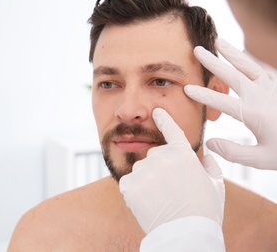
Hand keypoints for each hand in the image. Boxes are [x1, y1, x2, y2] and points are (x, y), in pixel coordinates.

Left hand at [119, 108, 224, 233]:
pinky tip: (147, 203)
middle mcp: (160, 156)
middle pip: (154, 156)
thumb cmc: (204, 210)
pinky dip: (135, 191)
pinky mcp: (129, 185)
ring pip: (141, 170)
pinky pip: (129, 183)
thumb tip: (207, 156)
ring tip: (159, 199)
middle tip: (170, 190)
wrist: (186, 234)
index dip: (164, 119)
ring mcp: (143, 170)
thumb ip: (210, 166)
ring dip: (147, 180)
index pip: (171, 130)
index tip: (157, 111)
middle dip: (159, 168)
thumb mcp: (215, 185)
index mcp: (182, 153)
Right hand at [185, 39, 276, 169]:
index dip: (203, 95)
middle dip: (213, 63)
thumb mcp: (261, 159)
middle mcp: (262, 97)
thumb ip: (233, 152)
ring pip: (249, 67)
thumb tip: (210, 142)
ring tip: (219, 41)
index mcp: (254, 114)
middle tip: (197, 50)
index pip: (222, 102)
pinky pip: (263, 70)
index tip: (187, 89)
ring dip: (232, 53)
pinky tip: (242, 55)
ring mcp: (273, 90)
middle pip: (234, 76)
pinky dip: (250, 61)